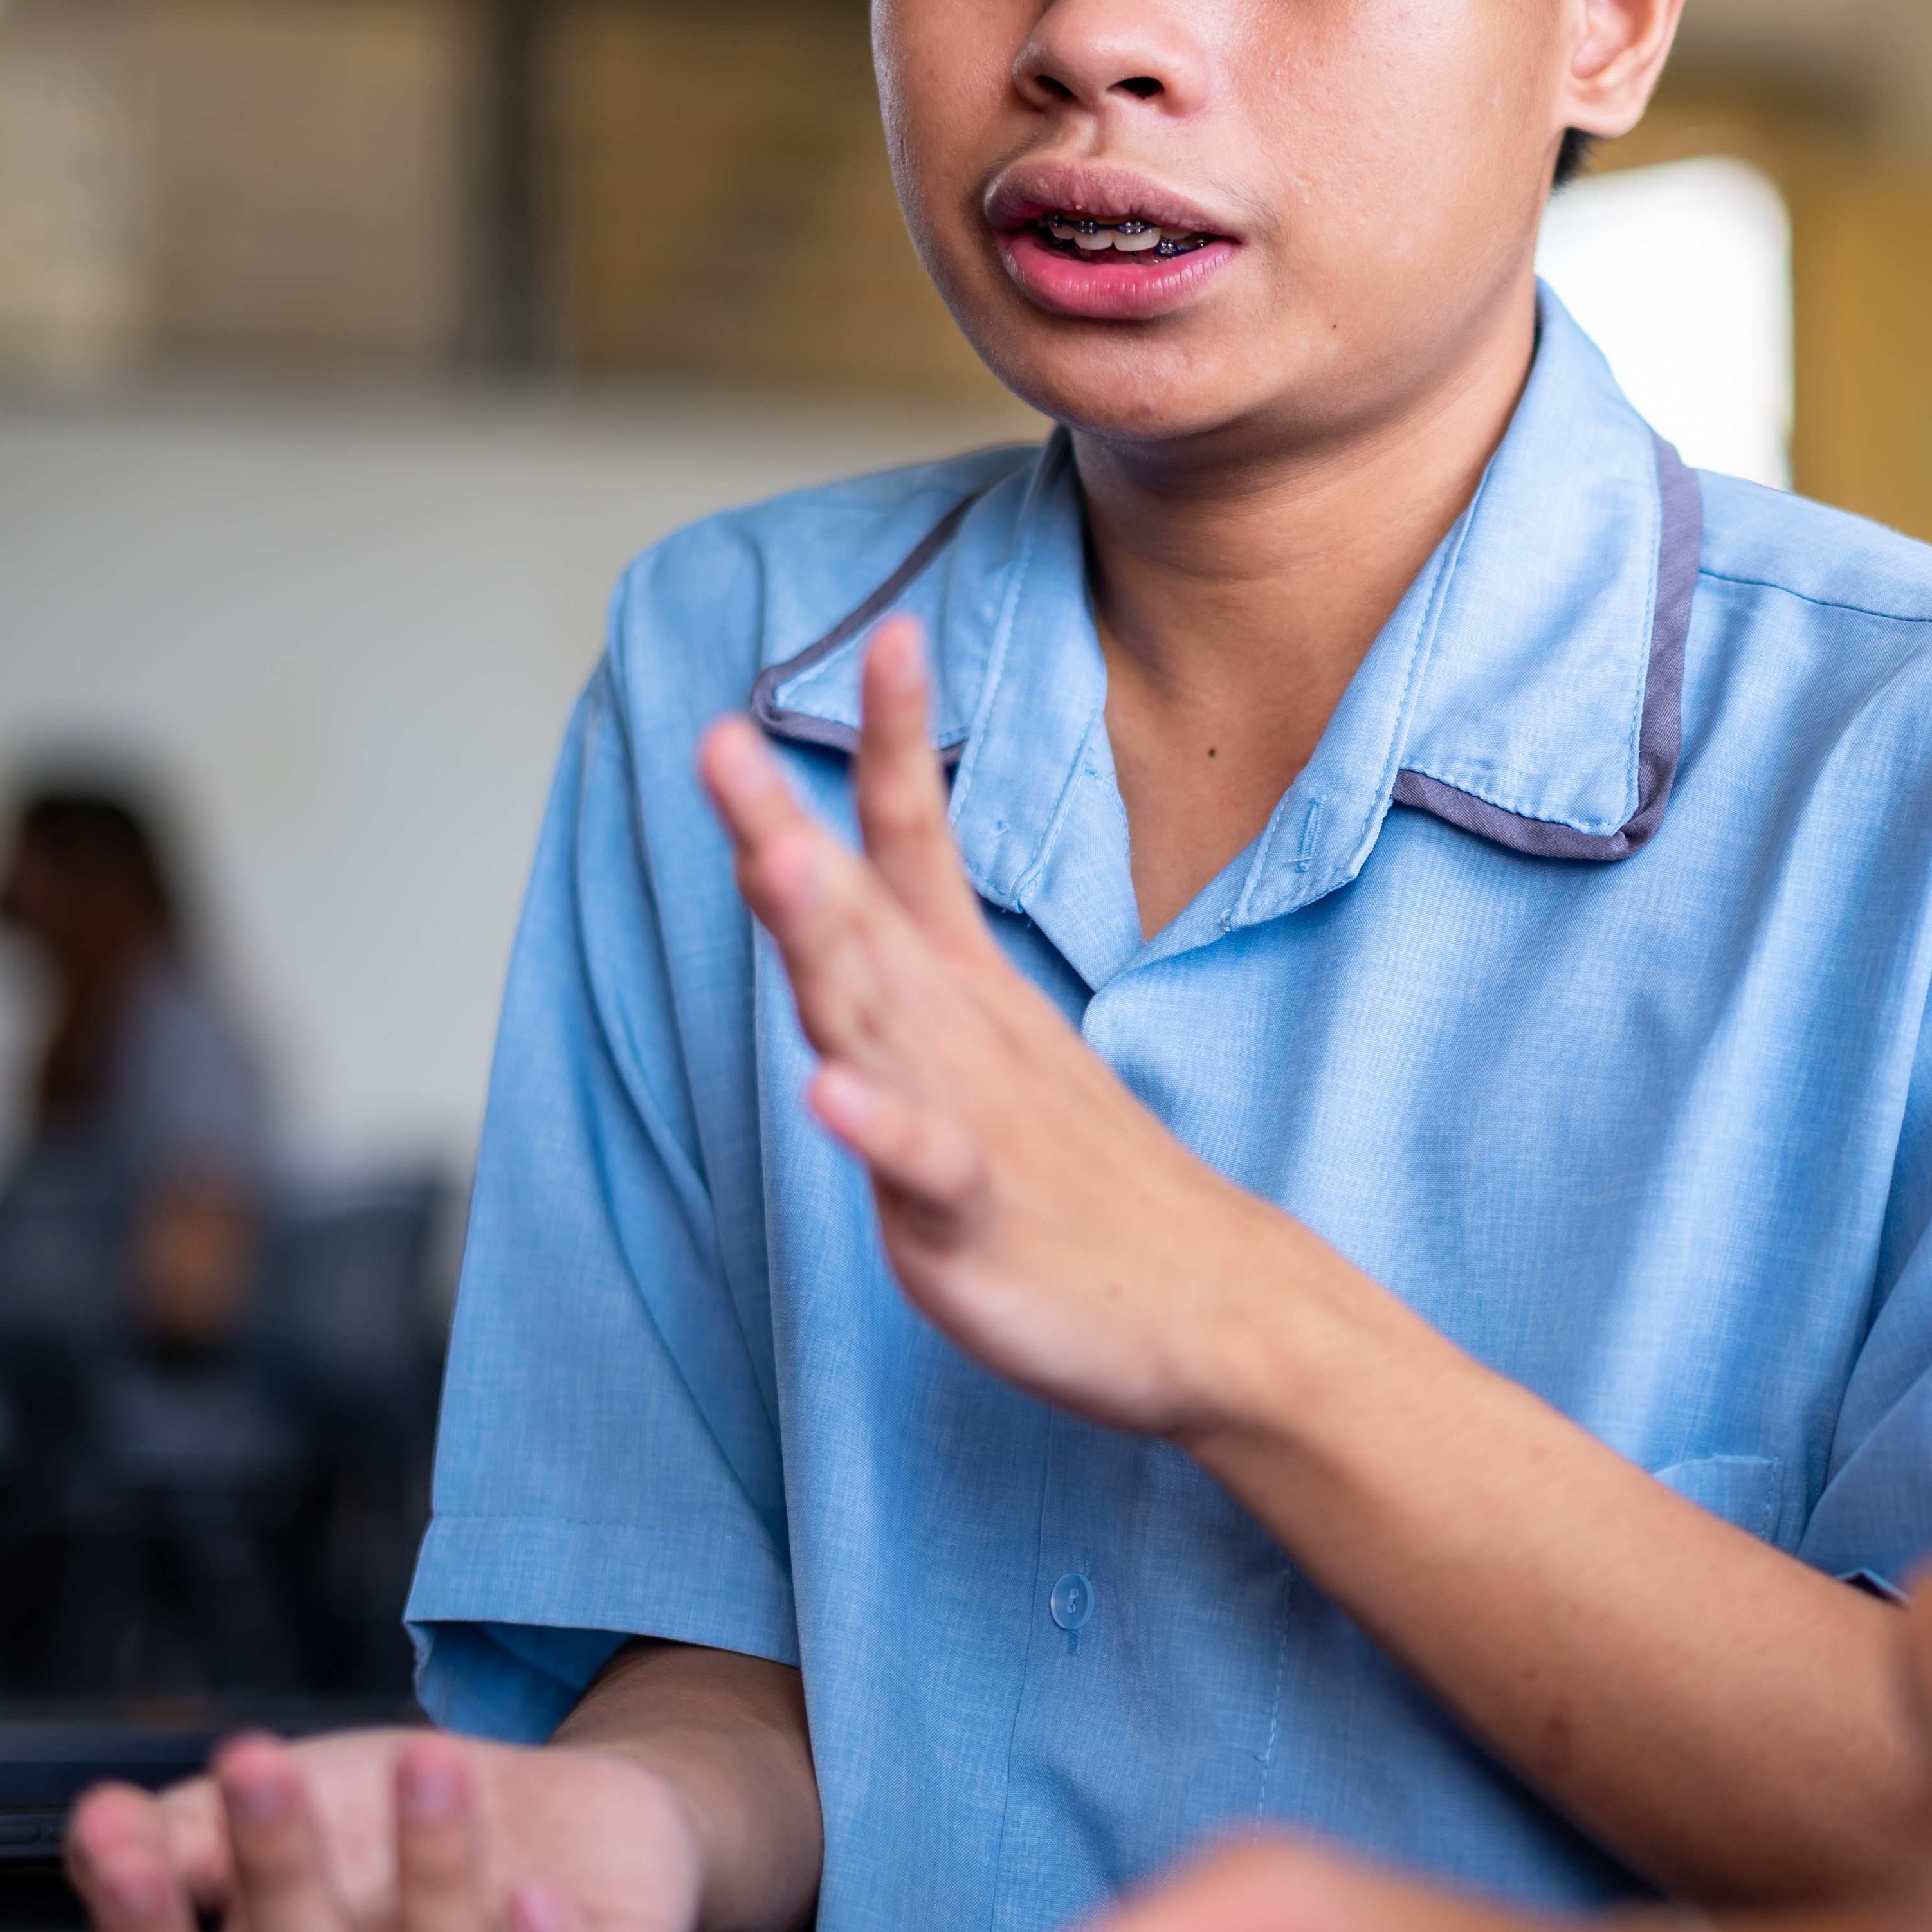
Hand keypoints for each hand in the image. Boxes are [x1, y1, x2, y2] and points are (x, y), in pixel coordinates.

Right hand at [64, 1727, 701, 1931]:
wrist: (569, 1813)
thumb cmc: (400, 1824)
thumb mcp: (292, 1804)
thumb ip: (189, 1831)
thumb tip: (105, 1827)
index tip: (119, 1840)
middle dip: (276, 1872)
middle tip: (256, 1763)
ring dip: (430, 1873)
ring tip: (426, 1762)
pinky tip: (539, 1901)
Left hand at [696, 618, 1314, 1438]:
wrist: (1213, 1303)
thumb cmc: (1085, 1178)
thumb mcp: (992, 1042)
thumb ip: (906, 961)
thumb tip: (828, 877)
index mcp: (958, 989)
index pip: (916, 842)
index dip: (891, 739)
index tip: (891, 628)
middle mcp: (955, 1035)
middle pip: (860, 915)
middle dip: (783, 825)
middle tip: (718, 739)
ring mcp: (971, 1120)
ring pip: (876, 1019)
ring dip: (820, 941)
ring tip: (772, 863)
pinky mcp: (977, 1216)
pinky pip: (922, 1165)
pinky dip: (877, 1127)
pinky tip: (828, 1095)